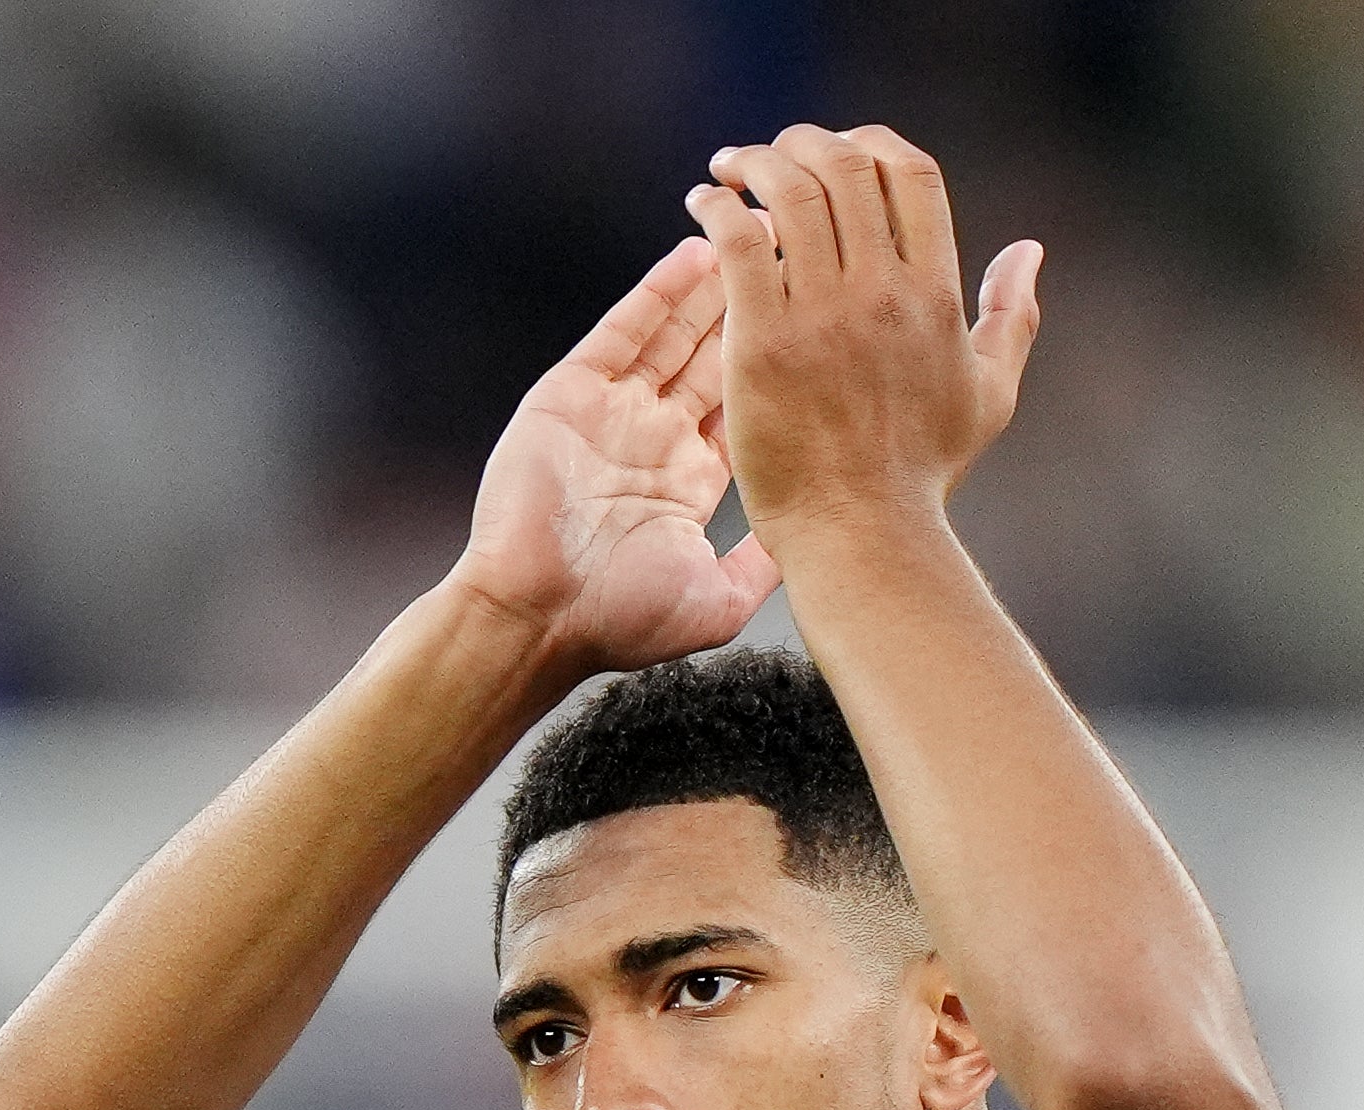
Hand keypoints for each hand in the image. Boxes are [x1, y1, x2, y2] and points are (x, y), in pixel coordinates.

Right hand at [448, 237, 782, 680]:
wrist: (535, 620)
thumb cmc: (617, 621)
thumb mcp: (716, 602)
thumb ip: (762, 566)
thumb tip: (815, 545)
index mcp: (691, 481)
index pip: (748, 400)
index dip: (786, 358)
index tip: (828, 318)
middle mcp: (656, 438)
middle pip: (716, 354)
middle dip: (758, 304)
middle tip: (801, 253)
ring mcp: (612, 413)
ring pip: (674, 333)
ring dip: (715, 284)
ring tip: (755, 234)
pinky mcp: (569, 395)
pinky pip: (622, 332)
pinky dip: (656, 293)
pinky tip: (692, 254)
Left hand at [684, 125, 1043, 556]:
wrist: (862, 535)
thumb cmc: (922, 474)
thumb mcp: (990, 393)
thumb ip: (1013, 315)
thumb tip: (1030, 249)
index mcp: (935, 293)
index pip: (908, 172)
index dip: (869, 142)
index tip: (835, 150)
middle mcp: (883, 293)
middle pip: (844, 167)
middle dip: (801, 142)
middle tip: (768, 155)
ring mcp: (823, 315)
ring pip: (789, 192)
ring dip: (755, 163)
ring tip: (730, 170)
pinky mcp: (764, 343)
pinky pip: (737, 242)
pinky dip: (718, 207)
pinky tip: (703, 205)